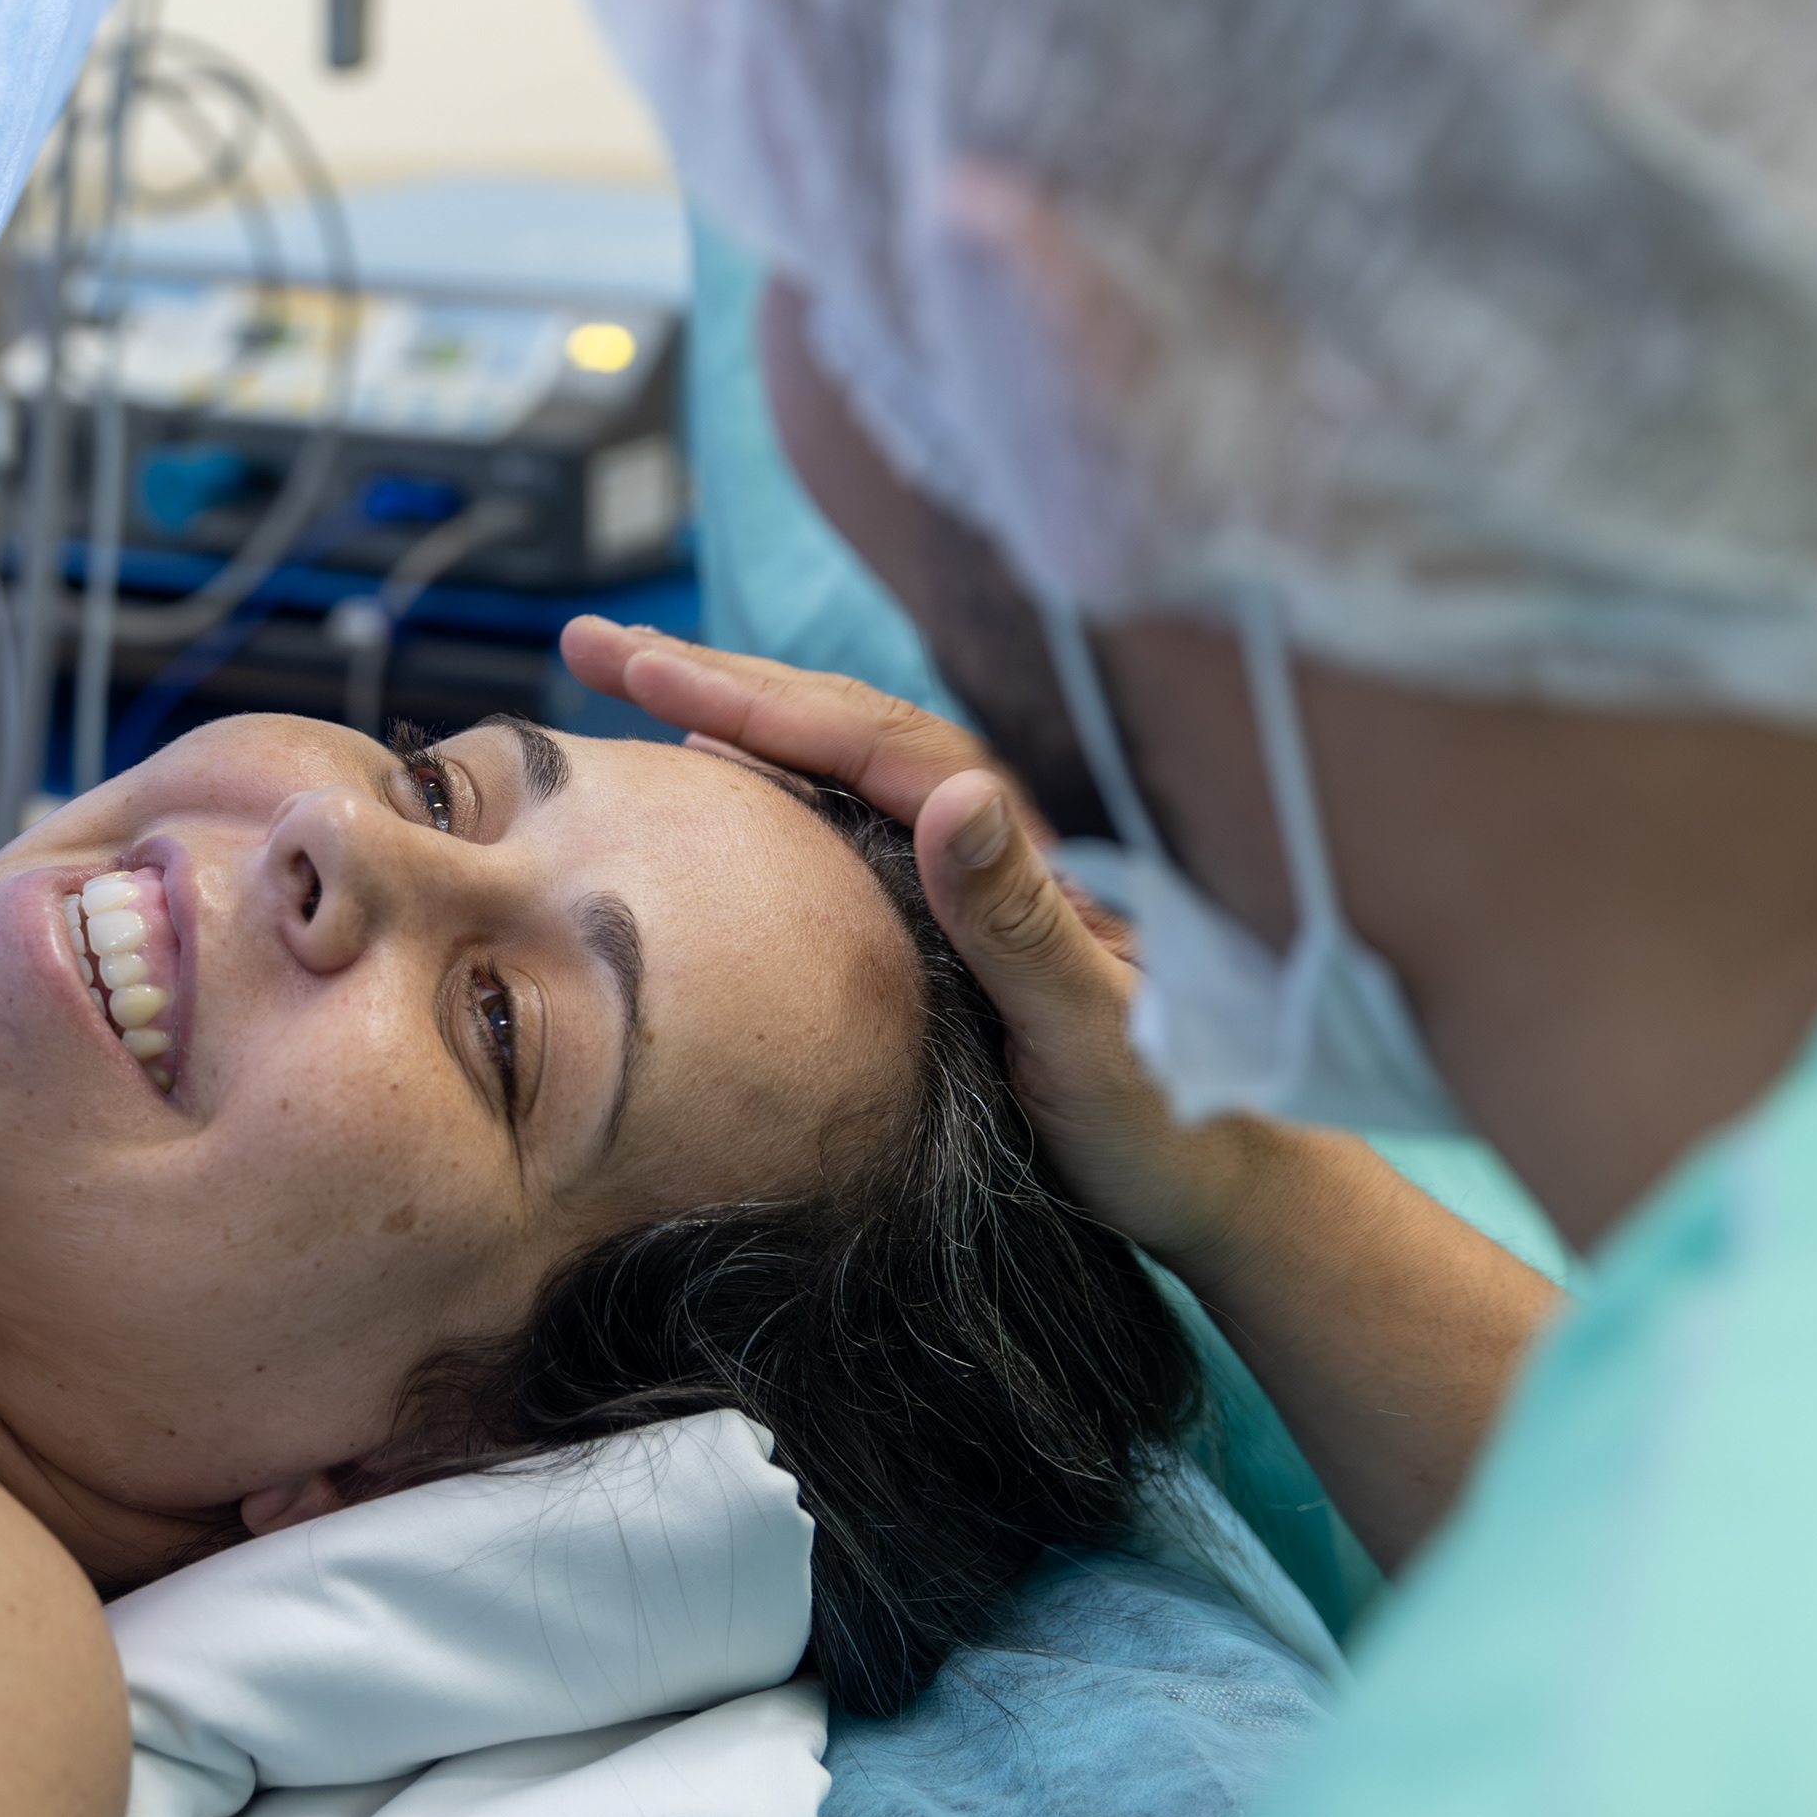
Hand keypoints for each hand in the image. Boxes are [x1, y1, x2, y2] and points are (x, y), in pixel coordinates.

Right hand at [561, 619, 1563, 1566]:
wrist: (1225, 1175)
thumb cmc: (1166, 1120)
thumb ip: (1024, 920)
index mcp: (1010, 840)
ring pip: (839, 752)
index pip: (859, 736)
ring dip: (735, 707)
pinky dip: (772, 768)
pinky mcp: (956, 904)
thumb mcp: (1093, 1032)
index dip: (744, 695)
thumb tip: (951, 793)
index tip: (638, 664)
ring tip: (631, 676)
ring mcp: (970, 862)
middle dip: (710, 674)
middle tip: (590, 642)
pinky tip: (722, 773)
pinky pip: (847, 804)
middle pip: (836, 718)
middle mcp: (987, 829)